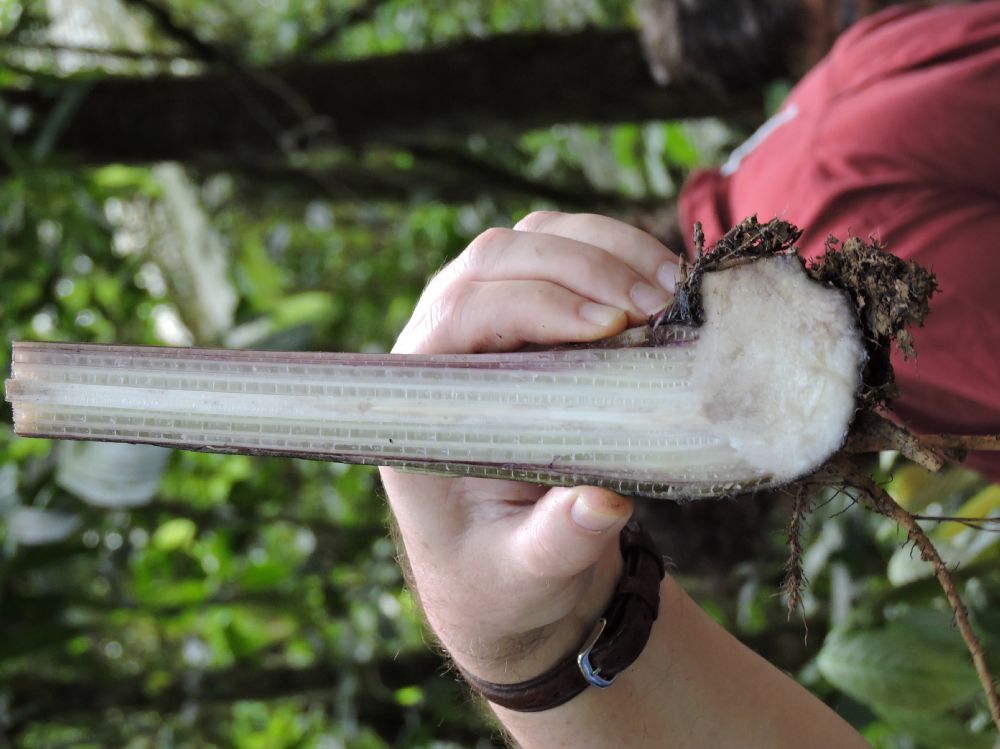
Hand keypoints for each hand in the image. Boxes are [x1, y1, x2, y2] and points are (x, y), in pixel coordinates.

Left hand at [379, 211, 679, 682]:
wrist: (515, 570)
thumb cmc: (504, 575)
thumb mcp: (526, 575)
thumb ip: (555, 544)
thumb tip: (603, 504)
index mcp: (421, 405)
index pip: (460, 315)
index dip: (532, 303)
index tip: (610, 325)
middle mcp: (442, 349)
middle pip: (494, 259)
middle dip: (580, 265)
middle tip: (658, 301)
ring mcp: (483, 324)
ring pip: (530, 240)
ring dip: (604, 249)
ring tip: (673, 288)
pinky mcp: (527, 317)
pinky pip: (562, 254)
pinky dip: (615, 254)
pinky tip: (664, 282)